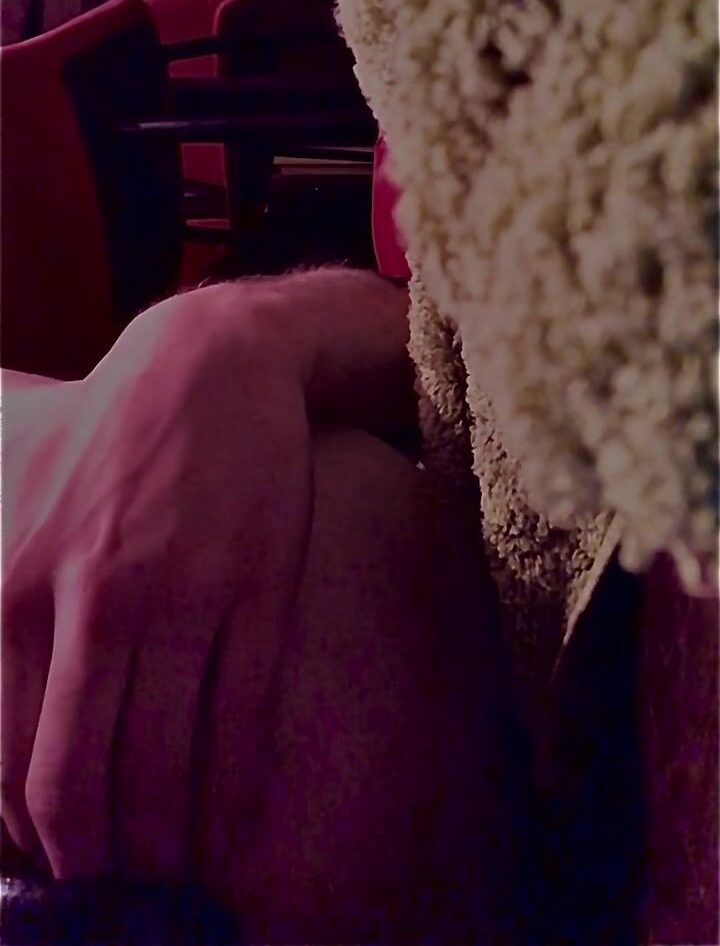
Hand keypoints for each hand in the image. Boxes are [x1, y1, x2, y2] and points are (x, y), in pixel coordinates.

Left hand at [1, 284, 313, 879]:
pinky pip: (242, 720)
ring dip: (165, 841)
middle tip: (111, 882)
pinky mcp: (258, 589)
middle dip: (94, 860)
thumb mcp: (10, 486)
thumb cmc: (106, 430)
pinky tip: (232, 824)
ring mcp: (184, 596)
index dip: (31, 836)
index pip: (8, 760)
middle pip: (80, 781)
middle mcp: (94, 599)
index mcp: (19, 583)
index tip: (56, 861)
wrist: (215, 362)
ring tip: (170, 867)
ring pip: (165, 765)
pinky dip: (234, 792)